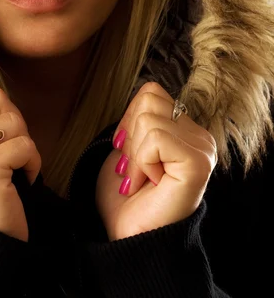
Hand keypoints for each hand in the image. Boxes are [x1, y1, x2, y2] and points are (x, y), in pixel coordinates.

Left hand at [95, 82, 216, 240]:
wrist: (130, 235)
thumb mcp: (127, 146)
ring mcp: (202, 148)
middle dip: (129, 136)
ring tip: (142, 178)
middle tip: (135, 169)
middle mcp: (200, 137)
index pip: (151, 91)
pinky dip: (142, 161)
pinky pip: (154, 138)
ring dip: (134, 153)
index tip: (127, 152)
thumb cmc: (126, 195)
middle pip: (148, 99)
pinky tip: (150, 182)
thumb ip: (139, 117)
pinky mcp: (197, 161)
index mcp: (185, 130)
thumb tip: (142, 92)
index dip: (128, 119)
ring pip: (148, 117)